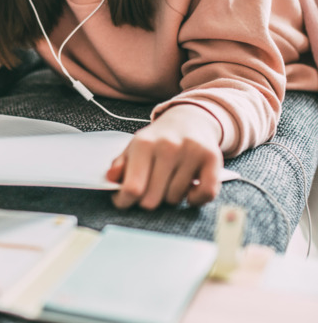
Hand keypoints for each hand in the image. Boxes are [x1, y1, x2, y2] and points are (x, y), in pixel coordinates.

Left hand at [106, 105, 223, 209]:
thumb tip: (111, 179)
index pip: (132, 188)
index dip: (124, 201)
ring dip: (170, 197)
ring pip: (175, 199)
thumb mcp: (133, 148)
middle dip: (146, 201)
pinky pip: (205, 194)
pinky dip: (195, 199)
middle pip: (152, 199)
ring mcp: (191, 152)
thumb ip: (119, 165)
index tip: (124, 201)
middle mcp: (168, 147)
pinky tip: (189, 191)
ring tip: (169, 182)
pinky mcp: (212, 158)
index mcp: (143, 144)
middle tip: (149, 190)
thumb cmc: (157, 141)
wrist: (189, 120)